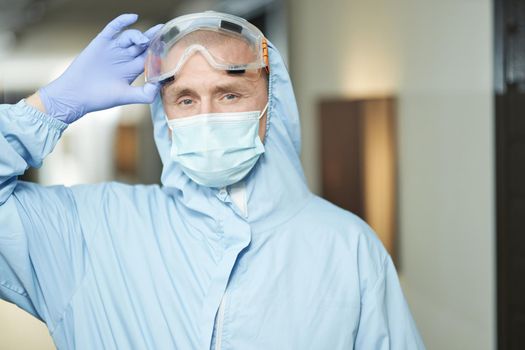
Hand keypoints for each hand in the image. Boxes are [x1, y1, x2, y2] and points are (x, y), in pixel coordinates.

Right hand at [39, 14, 162, 123]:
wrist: (76, 94)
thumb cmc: (100, 98)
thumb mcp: (126, 97)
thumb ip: (144, 94)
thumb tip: (158, 85)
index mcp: (132, 69)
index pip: (150, 57)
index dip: (158, 52)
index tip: (168, 48)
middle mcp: (124, 57)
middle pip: (143, 44)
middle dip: (153, 38)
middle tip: (164, 31)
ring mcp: (113, 49)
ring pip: (131, 37)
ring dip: (139, 35)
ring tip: (143, 40)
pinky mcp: (102, 42)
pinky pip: (114, 28)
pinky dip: (123, 21)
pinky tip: (133, 17)